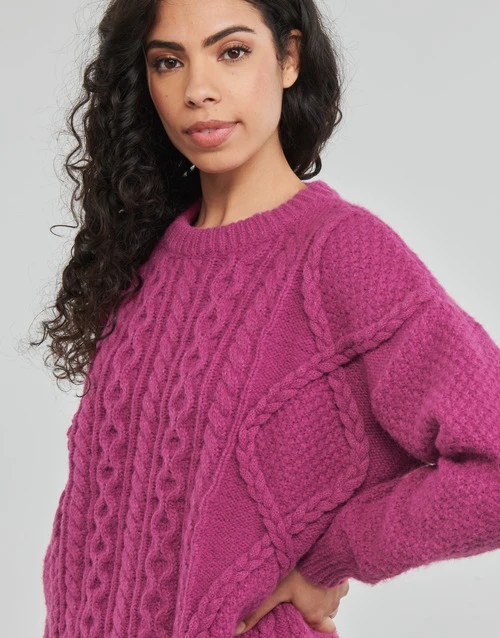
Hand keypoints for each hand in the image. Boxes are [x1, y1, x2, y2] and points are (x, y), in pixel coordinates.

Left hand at [234, 568, 348, 634]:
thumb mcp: (274, 590)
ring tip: (309, 584)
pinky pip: (339, 586)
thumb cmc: (298, 570)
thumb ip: (257, 611)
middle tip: (303, 598)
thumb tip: (237, 629)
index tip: (305, 616)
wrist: (320, 546)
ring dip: (324, 596)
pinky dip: (330, 583)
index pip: (325, 630)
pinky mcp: (344, 577)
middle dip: (317, 609)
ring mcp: (339, 592)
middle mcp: (331, 606)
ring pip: (334, 601)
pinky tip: (318, 573)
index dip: (314, 624)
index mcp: (316, 614)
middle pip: (327, 616)